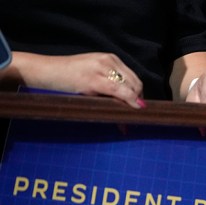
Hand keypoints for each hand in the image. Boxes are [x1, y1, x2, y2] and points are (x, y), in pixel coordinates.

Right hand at [13, 53, 144, 107]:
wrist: (45, 71)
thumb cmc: (67, 77)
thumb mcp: (92, 77)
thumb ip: (110, 87)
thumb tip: (129, 105)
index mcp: (110, 59)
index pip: (133, 79)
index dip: (138, 96)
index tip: (137, 110)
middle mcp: (109, 61)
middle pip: (135, 84)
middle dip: (137, 102)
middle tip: (132, 117)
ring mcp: (102, 68)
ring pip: (129, 88)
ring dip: (131, 105)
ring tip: (126, 121)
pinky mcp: (94, 79)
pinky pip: (117, 91)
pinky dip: (126, 102)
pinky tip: (125, 114)